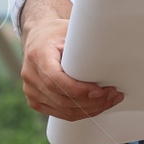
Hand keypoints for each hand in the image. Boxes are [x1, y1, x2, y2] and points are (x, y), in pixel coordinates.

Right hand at [19, 2, 123, 121]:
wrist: (37, 38)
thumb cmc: (56, 33)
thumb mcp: (69, 30)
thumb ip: (83, 43)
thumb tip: (110, 51)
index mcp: (38, 55)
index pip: (55, 80)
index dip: (78, 90)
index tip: (99, 91)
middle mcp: (31, 75)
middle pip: (62, 99)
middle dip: (91, 102)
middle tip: (113, 95)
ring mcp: (31, 90)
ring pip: (63, 110)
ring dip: (90, 109)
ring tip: (109, 100)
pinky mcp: (35, 101)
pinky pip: (60, 114)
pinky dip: (80, 113)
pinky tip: (95, 106)